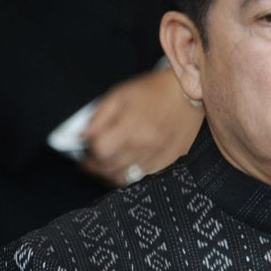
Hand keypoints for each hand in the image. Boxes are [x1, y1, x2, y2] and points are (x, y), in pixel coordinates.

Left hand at [80, 69, 204, 186]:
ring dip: (113, 172)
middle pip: (110, 168)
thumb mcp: (119, 95)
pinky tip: (130, 163)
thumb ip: (98, 117)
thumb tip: (82, 138)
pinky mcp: (169, 162)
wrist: (187, 92)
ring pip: (125, 178)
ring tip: (111, 161)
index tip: (87, 150)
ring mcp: (159, 157)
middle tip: (95, 158)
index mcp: (131, 127)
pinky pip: (144, 179)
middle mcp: (145, 146)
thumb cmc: (152, 91)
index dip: (89, 152)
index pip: (100, 152)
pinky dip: (132, 174)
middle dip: (97, 165)